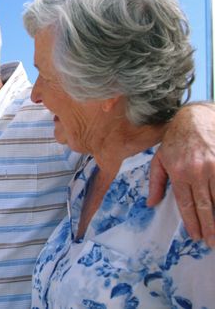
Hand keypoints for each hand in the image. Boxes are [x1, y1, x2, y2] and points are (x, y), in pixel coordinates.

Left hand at [148, 103, 214, 246]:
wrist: (195, 117)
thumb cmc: (174, 140)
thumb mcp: (159, 159)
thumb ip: (156, 183)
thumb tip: (151, 204)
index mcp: (178, 172)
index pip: (185, 203)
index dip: (191, 222)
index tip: (195, 237)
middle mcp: (197, 171)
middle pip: (205, 205)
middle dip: (209, 226)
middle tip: (211, 242)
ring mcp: (214, 166)